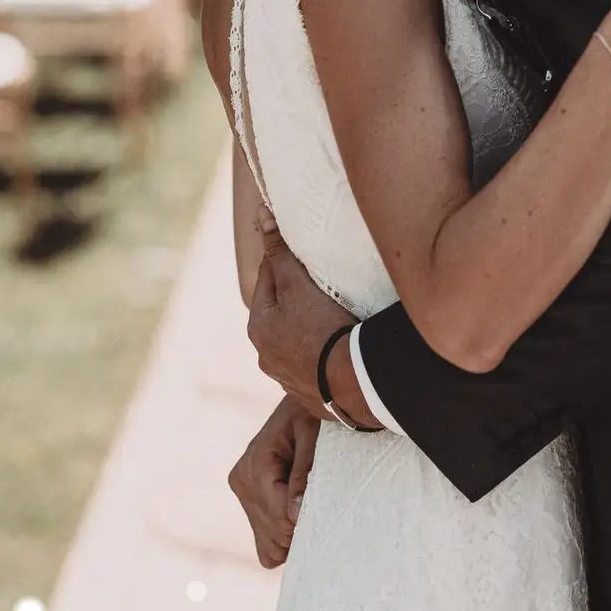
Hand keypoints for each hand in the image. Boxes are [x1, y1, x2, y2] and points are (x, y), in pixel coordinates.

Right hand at [227, 395, 320, 567]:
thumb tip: (295, 514)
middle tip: (322, 507)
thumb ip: (303, 472)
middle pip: (274, 531)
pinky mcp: (248, 502)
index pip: (279, 514)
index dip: (304, 520)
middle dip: (301, 527)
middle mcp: (241, 481)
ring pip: (269, 543)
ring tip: (309, 508)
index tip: (324, 510)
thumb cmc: (309, 415)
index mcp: (255, 465)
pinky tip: (297, 519)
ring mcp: (242, 493)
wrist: (297, 406)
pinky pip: (263, 545)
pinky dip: (283, 541)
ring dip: (293, 534)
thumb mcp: (311, 434)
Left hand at [247, 210, 370, 420]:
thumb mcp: (297, 283)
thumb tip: (260, 214)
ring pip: (297, 341)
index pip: (267, 279)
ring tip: (335, 315)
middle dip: (297, 297)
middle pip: (282, 312)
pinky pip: (316, 365)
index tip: (301, 250)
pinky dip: (325, 354)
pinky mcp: (314, 396)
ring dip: (310, 328)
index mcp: (258, 328)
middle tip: (323, 283)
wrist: (352, 382)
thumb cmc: (321, 327)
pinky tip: (340, 346)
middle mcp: (266, 357)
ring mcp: (289, 379)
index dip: (284, 260)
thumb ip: (278, 251)